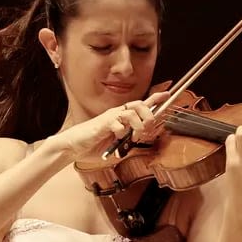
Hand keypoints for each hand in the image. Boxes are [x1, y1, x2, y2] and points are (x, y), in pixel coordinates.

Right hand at [49, 91, 169, 160]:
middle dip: (149, 115)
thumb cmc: (94, 145)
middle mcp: (118, 114)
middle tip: (147, 128)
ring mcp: (110, 117)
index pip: (142, 104)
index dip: (155, 99)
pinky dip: (121, 133)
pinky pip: (118, 124)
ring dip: (137, 126)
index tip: (167, 94)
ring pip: (132, 113)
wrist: (74, 147)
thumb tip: (139, 144)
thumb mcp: (117, 148)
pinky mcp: (103, 123)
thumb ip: (129, 144)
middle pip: (140, 105)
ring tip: (133, 136)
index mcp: (123, 118)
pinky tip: (117, 139)